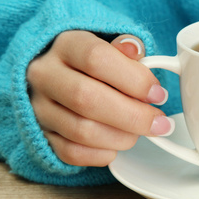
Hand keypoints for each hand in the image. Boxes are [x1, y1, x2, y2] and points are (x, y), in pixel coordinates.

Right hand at [27, 31, 172, 166]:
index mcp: (65, 45)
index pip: (96, 59)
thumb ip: (127, 48)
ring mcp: (38, 108)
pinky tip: (117, 144)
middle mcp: (45, 75)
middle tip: (160, 123)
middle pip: (87, 99)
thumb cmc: (93, 62)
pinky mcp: (41, 134)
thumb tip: (134, 50)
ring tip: (141, 132)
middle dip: (133, 116)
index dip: (134, 80)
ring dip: (122, 137)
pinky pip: (71, 153)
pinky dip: (101, 154)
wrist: (57, 75)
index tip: (158, 94)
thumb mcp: (111, 44)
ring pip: (81, 130)